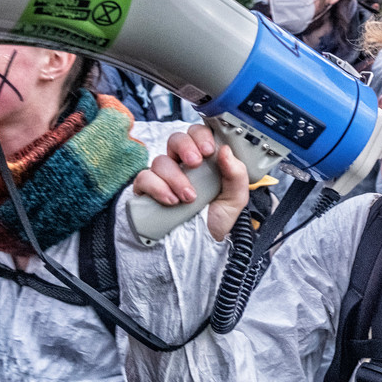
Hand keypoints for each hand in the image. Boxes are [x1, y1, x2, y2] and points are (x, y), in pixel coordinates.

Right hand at [133, 124, 249, 240]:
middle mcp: (182, 165)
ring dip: (176, 177)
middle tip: (195, 163)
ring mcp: (163, 177)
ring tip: (188, 197)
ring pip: (161, 160)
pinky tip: (170, 200)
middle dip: (186, 147)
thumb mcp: (235, 199)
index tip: (208, 149)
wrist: (199, 247)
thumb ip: (236, 174)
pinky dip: (157, 187)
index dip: (201, 135)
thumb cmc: (215, 220)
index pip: (198, 135)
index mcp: (205, 161)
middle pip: (176, 139)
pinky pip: (145, 178)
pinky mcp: (147, 190)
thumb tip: (225, 150)